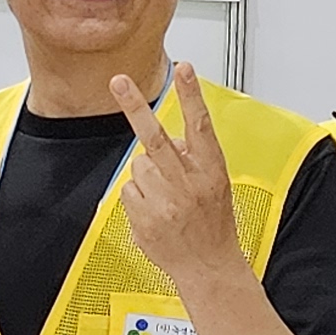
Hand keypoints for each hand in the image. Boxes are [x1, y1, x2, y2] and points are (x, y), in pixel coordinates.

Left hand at [106, 61, 249, 293]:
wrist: (208, 266)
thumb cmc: (213, 223)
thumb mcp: (217, 183)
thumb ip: (194, 158)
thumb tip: (168, 137)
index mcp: (211, 169)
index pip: (200, 124)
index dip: (191, 95)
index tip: (184, 69)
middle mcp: (188, 182)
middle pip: (155, 137)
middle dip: (135, 106)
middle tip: (118, 82)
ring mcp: (165, 201)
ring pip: (138, 166)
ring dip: (146, 176)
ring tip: (165, 199)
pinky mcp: (145, 217)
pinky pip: (129, 191)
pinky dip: (137, 198)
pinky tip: (155, 213)